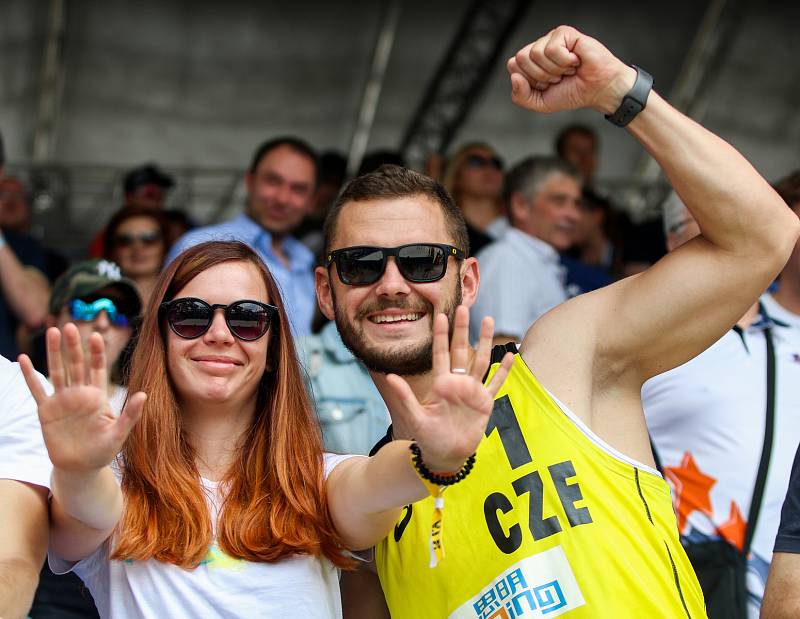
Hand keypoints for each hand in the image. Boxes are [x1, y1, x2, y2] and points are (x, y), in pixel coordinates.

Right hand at [18, 324, 145, 473]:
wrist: (81, 467)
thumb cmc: (103, 450)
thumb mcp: (120, 433)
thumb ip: (130, 414)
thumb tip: (143, 394)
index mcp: (98, 396)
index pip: (97, 369)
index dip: (96, 353)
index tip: (96, 335)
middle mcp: (79, 394)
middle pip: (76, 364)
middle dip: (73, 345)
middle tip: (69, 325)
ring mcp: (62, 400)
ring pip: (57, 371)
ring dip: (54, 352)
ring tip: (52, 331)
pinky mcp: (46, 411)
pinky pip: (37, 389)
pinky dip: (30, 375)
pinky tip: (24, 359)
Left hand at [385, 305, 512, 472]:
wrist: (446, 454)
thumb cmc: (428, 437)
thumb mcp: (415, 416)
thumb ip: (404, 396)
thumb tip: (389, 376)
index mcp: (440, 383)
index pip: (440, 354)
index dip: (441, 335)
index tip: (441, 315)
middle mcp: (457, 383)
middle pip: (461, 350)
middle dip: (462, 329)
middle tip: (464, 307)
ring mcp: (472, 391)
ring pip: (481, 361)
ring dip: (485, 341)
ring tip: (488, 321)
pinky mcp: (485, 403)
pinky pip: (495, 383)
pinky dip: (503, 371)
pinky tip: (509, 356)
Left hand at [507, 25, 636, 115]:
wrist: (599, 90)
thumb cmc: (572, 93)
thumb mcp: (540, 103)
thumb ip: (520, 96)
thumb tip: (514, 77)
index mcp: (530, 63)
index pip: (513, 66)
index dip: (529, 81)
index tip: (546, 85)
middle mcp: (539, 48)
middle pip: (521, 58)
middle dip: (540, 76)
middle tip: (558, 77)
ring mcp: (551, 39)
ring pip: (536, 53)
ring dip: (554, 69)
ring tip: (567, 70)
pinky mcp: (565, 33)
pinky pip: (553, 49)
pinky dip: (565, 61)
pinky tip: (575, 61)